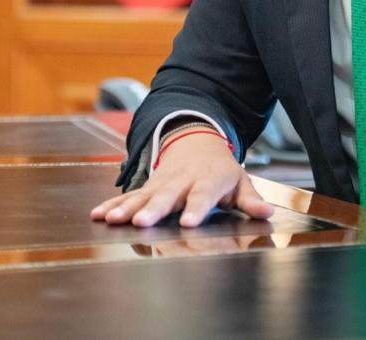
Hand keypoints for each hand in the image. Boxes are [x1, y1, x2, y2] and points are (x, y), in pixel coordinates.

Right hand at [89, 132, 274, 227]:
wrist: (197, 141)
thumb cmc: (221, 169)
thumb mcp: (240, 181)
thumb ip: (251, 199)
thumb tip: (267, 212)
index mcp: (207, 180)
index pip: (202, 196)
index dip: (196, 209)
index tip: (190, 223)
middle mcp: (181, 181)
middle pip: (166, 196)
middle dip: (153, 209)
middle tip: (141, 222)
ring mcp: (161, 183)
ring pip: (142, 195)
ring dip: (126, 207)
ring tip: (112, 219)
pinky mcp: (148, 186)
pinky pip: (129, 195)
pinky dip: (113, 203)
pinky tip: (99, 214)